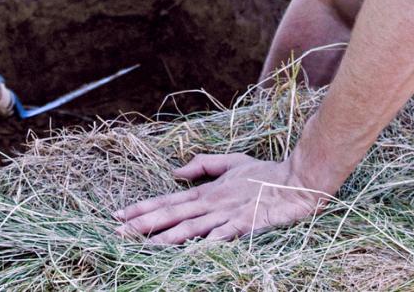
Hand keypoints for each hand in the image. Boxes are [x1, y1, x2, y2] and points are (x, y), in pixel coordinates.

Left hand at [111, 154, 331, 243]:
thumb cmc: (265, 173)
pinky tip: (189, 251)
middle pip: (170, 215)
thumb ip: (202, 165)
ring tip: (144, 245)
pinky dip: (205, 243)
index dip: (141, 208)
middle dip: (142, 224)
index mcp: (206, 191)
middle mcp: (211, 203)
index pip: (167, 200)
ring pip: (189, 227)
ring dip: (165, 237)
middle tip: (117, 232)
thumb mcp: (231, 162)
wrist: (296, 181)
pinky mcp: (243, 225)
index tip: (118, 215)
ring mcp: (226, 215)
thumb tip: (175, 172)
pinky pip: (220, 237)